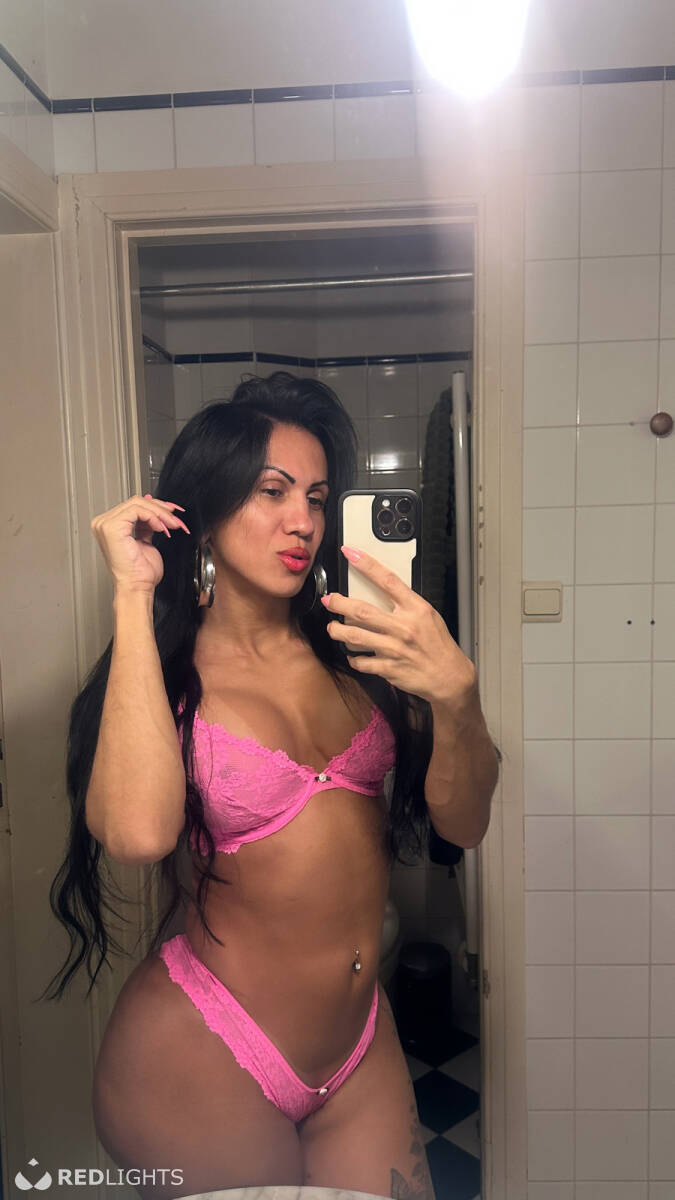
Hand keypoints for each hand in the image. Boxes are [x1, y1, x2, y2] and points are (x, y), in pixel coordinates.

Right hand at [90, 493, 189, 593]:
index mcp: (109, 526)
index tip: (172, 513)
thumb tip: (151, 506)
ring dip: (160, 514)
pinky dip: (154, 517)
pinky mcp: (112, 527)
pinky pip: (138, 510)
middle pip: (136, 502)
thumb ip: (145, 523)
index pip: (134, 505)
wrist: (137, 587)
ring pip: (139, 504)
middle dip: (161, 509)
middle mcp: (104, 523)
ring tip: (171, 525)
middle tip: (175, 519)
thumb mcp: (145, 541)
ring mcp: (106, 524)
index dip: (156, 507)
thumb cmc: (140, 573)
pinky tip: (161, 528)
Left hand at [321, 545, 476, 706]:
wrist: (449, 676)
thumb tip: (381, 591)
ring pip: (355, 636)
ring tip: (333, 628)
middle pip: (362, 610)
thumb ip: (406, 604)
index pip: (388, 580)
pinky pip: (361, 661)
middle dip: (339, 603)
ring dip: (338, 631)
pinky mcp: (388, 668)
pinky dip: (353, 657)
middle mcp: (403, 627)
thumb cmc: (438, 645)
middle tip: (330, 600)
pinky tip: (352, 654)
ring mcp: (394, 648)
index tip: (351, 554)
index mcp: (416, 609)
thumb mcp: (429, 615)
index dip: (367, 565)